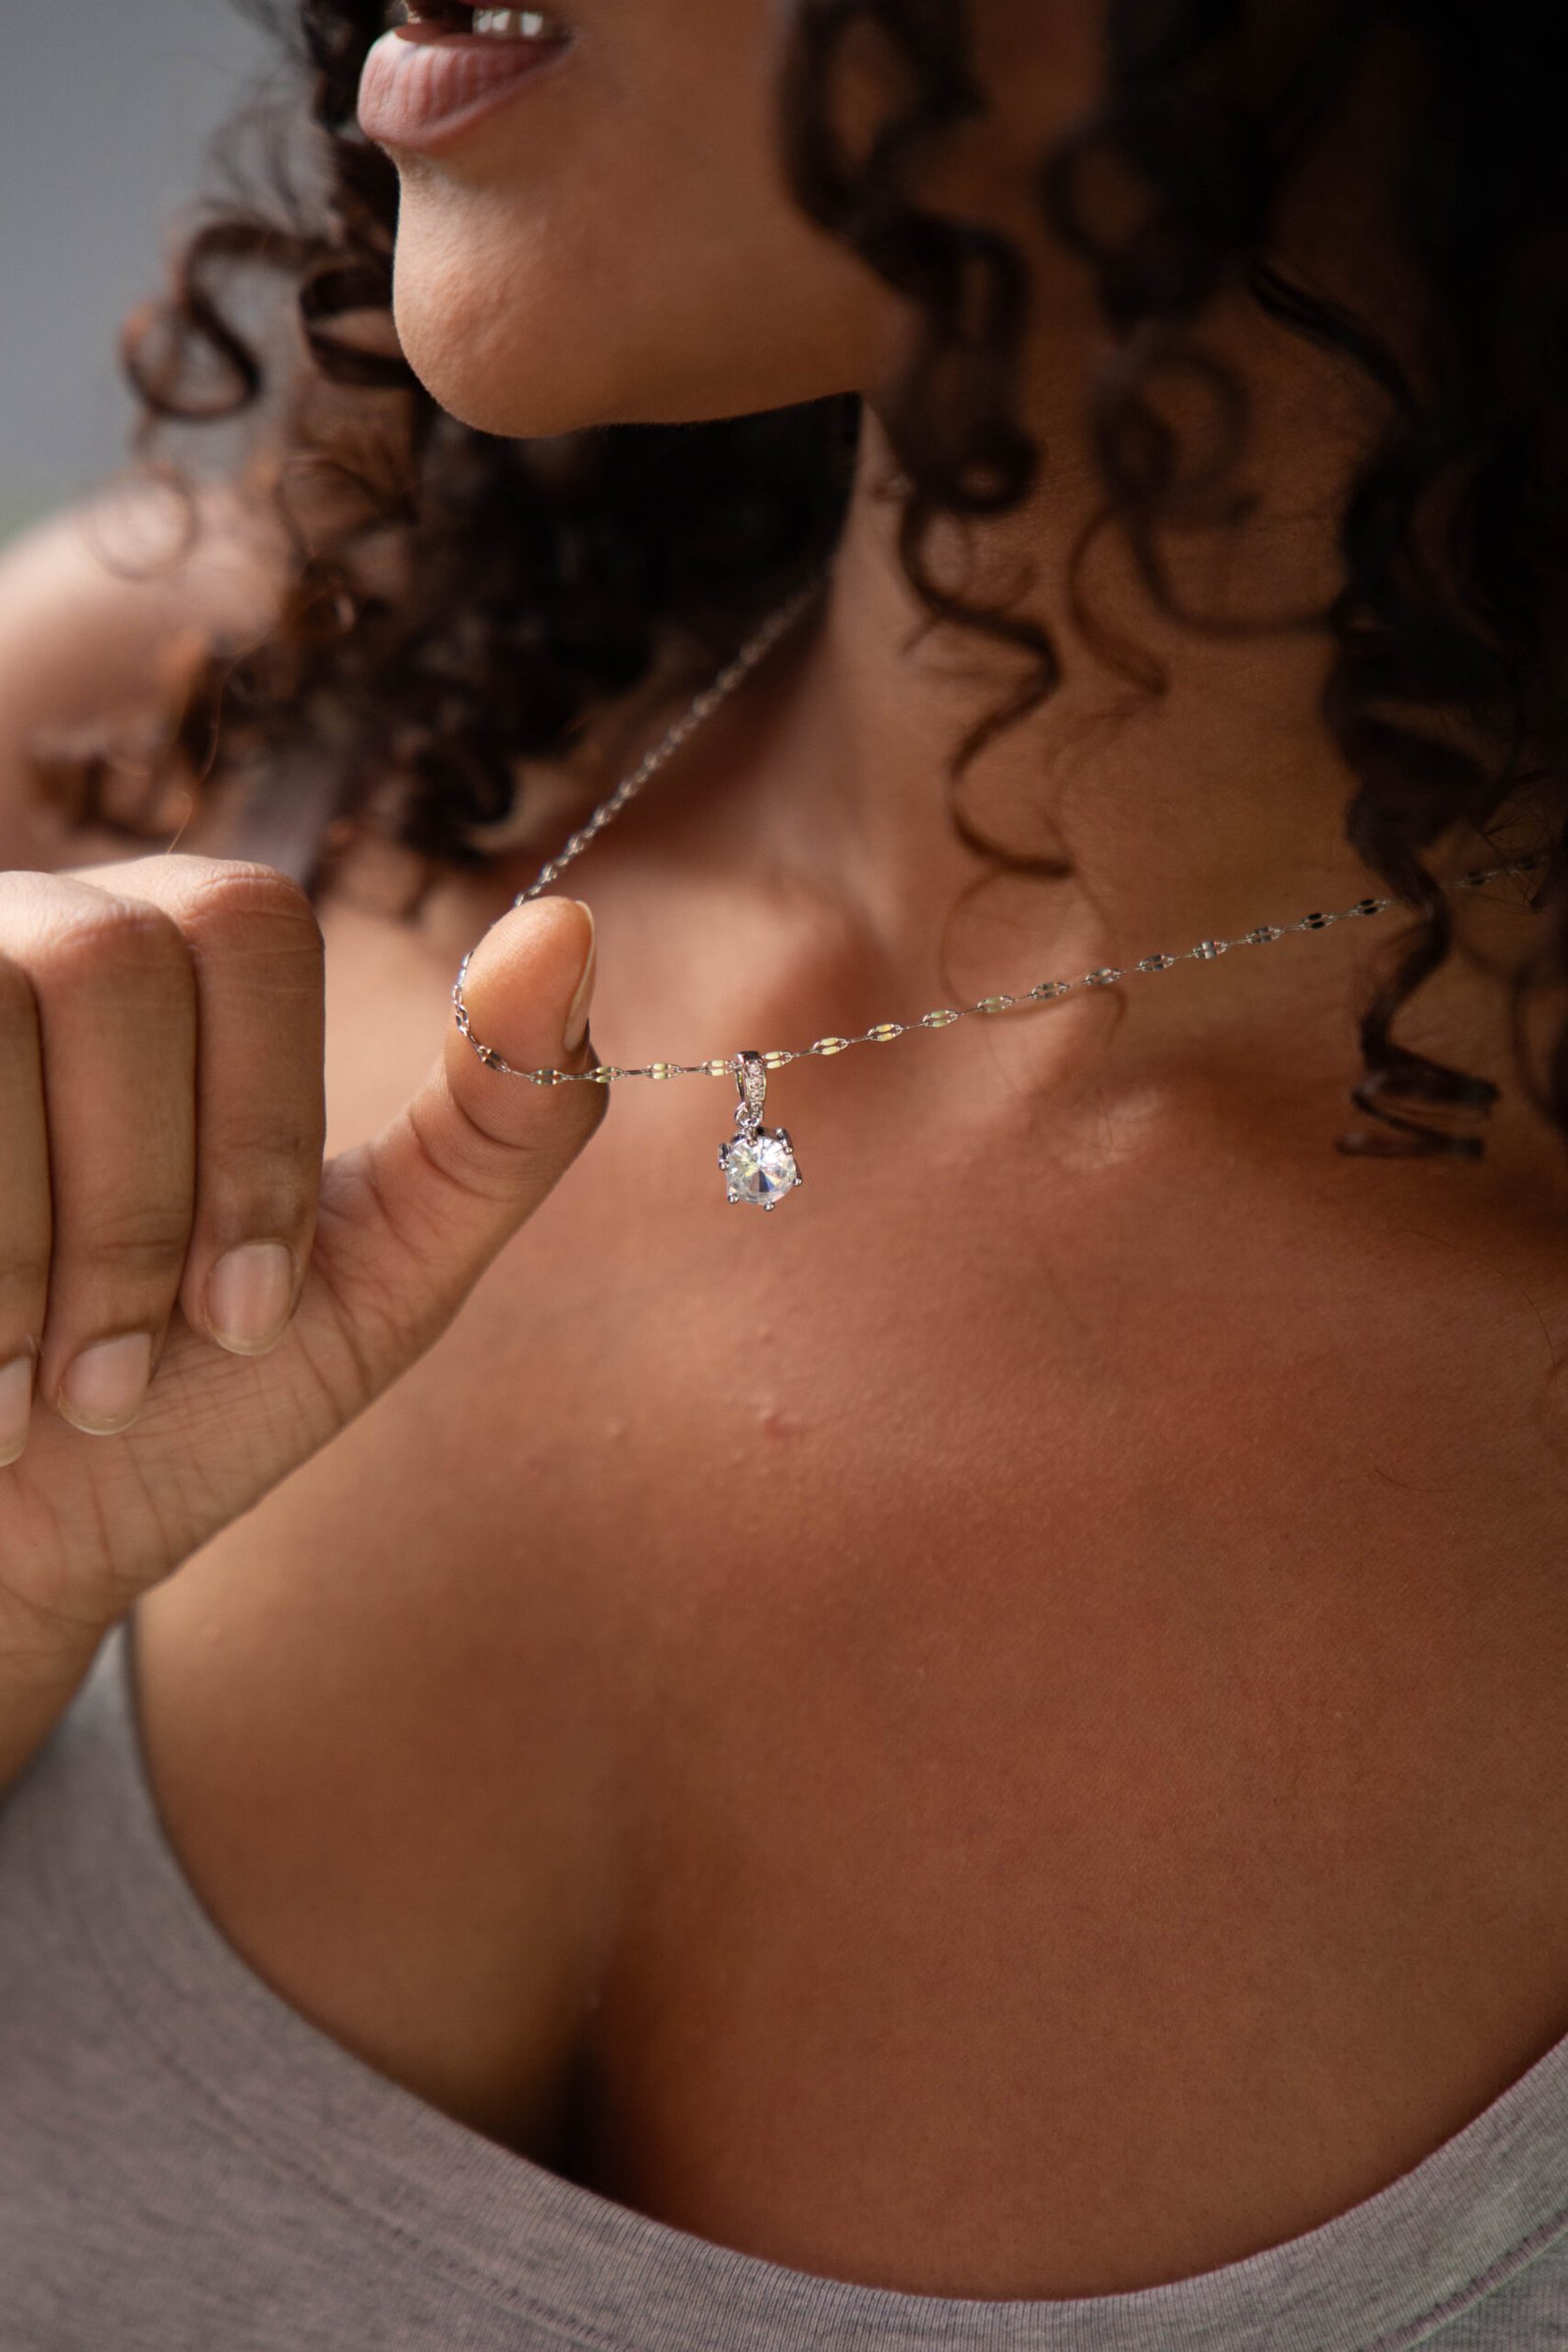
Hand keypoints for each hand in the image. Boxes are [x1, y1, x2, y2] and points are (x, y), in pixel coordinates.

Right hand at [0, 857, 601, 1649]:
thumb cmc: (179, 1406)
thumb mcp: (368, 1280)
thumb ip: (495, 1126)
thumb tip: (569, 926)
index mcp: (176, 959)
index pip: (249, 924)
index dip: (260, 1129)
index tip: (245, 1314)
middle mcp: (31, 931)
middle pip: (112, 959)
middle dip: (140, 1206)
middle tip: (124, 1379)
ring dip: (24, 1253)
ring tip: (31, 1396)